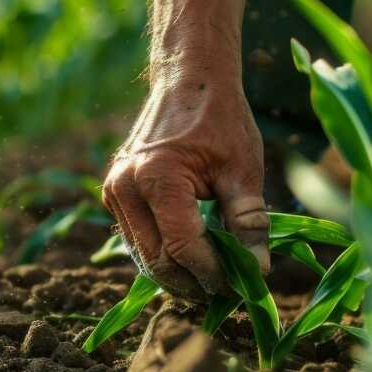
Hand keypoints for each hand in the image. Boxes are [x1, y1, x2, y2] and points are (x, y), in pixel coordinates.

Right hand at [103, 74, 269, 300]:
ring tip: (211, 281)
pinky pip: (137, 239)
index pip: (182, 247)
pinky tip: (191, 262)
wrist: (188, 79)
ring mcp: (114, 191)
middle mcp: (126, 187)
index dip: (211, 274)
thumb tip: (258, 272)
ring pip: (142, 255)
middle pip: (156, 259)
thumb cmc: (220, 119)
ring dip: (175, 275)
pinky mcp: (114, 194)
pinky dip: (162, 255)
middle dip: (191, 283)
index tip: (240, 287)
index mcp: (157, 177)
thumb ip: (247, 222)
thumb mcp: (242, 169)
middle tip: (226, 292)